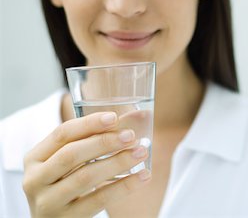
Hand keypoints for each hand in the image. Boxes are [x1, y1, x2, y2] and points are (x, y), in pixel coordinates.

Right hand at [22, 112, 151, 217]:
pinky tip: (143, 176)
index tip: (114, 117)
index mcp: (35, 158)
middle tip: (130, 136)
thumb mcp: (67, 163)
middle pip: (71, 155)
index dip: (88, 124)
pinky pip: (99, 199)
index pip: (62, 134)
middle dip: (104, 142)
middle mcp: (35, 180)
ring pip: (86, 177)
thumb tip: (139, 115)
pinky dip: (124, 186)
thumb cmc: (67, 184)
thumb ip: (92, 140)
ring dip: (118, 162)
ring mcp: (48, 203)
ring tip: (141, 152)